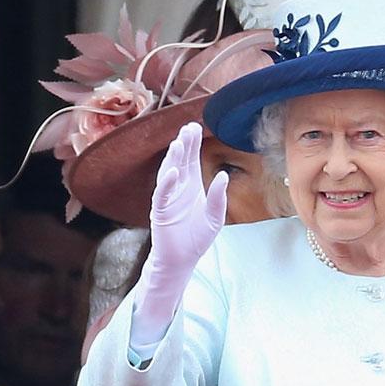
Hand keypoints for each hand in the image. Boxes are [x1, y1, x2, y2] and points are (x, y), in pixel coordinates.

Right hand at [131, 122, 227, 348]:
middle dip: (184, 145)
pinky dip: (167, 183)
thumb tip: (223, 176)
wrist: (182, 259)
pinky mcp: (161, 212)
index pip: (191, 161)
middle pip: (180, 162)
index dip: (193, 145)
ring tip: (178, 143)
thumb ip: (218, 197)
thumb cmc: (197, 238)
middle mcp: (178, 189)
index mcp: (192, 187)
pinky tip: (173, 171)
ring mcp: (168, 199)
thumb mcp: (215, 216)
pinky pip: (162, 195)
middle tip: (188, 127)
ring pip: (169, 174)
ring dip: (173, 159)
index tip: (196, 126)